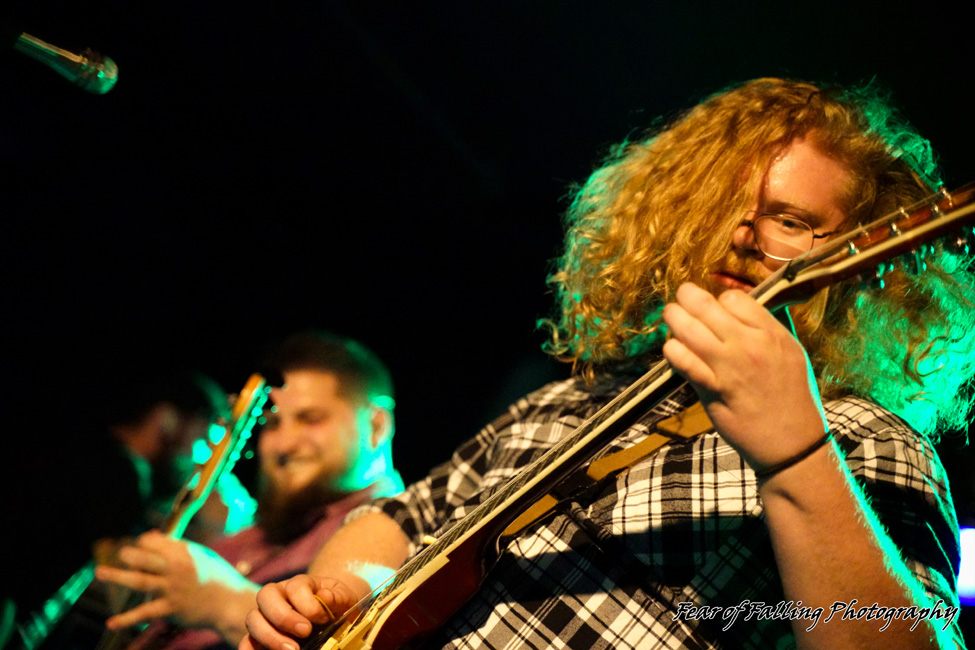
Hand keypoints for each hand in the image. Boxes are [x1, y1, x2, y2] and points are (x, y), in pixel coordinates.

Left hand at [95, 530, 257, 632]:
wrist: (229, 602)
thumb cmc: (215, 576)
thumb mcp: (200, 555)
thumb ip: (175, 546)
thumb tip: (149, 536)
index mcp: (184, 552)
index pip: (156, 542)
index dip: (144, 543)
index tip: (138, 545)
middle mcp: (176, 569)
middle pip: (146, 558)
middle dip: (130, 554)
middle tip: (120, 553)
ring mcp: (172, 589)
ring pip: (140, 581)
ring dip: (117, 577)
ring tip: (99, 572)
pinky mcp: (170, 609)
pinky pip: (144, 613)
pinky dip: (126, 619)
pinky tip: (110, 622)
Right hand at [241, 574, 357, 649]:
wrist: (329, 617)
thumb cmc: (335, 606)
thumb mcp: (344, 599)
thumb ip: (338, 597)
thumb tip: (325, 597)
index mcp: (298, 584)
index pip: (295, 587)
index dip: (307, 603)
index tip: (321, 619)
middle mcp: (276, 596)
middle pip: (266, 596)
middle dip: (284, 616)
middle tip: (305, 632)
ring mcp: (264, 616)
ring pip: (253, 619)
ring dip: (270, 636)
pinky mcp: (257, 637)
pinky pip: (246, 642)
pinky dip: (250, 649)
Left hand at [661, 283, 827, 472]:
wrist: (790, 440)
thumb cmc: (789, 394)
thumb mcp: (789, 352)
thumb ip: (764, 329)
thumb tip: (736, 309)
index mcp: (771, 334)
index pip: (735, 299)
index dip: (720, 298)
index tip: (715, 305)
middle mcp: (750, 346)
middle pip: (707, 307)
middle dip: (688, 296)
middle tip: (681, 296)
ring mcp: (729, 368)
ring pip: (690, 330)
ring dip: (675, 318)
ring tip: (671, 315)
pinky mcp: (713, 389)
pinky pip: (684, 362)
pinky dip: (673, 350)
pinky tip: (672, 347)